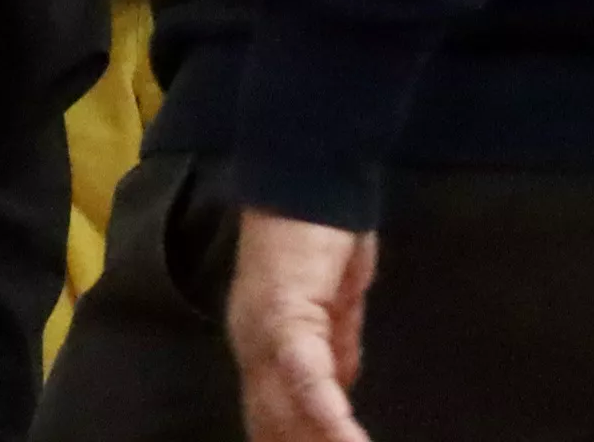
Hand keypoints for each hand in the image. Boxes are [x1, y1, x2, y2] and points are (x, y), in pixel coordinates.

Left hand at [228, 212, 379, 441]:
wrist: (311, 178)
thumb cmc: (324, 241)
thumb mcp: (332, 312)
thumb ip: (332, 353)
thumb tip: (337, 398)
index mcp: (261, 349)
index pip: (270, 419)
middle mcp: (251, 345)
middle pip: (271, 424)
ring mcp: (262, 328)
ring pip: (284, 407)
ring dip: (317, 441)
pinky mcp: (284, 309)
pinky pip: (302, 367)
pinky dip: (321, 403)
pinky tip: (342, 432)